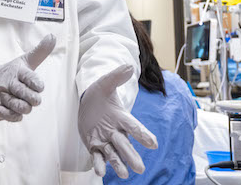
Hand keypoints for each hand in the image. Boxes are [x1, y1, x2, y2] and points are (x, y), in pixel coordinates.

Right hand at [0, 34, 55, 121]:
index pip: (28, 76)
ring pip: (15, 105)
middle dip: (32, 98)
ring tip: (26, 106)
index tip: (40, 86)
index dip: (36, 82)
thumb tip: (52, 36)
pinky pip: (5, 115)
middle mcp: (7, 83)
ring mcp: (0, 96)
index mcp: (16, 71)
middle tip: (35, 99)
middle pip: (21, 92)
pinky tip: (17, 114)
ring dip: (24, 108)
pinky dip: (13, 116)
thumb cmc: (11, 73)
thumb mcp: (24, 61)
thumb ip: (40, 52)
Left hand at [78, 64, 157, 178]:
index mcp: (121, 117)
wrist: (87, 102)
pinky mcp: (94, 145)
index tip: (153, 143)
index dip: (143, 134)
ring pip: (113, 154)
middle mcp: (115, 131)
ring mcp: (105, 140)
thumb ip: (116, 77)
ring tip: (124, 175)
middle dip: (132, 156)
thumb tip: (129, 66)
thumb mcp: (105, 83)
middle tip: (140, 168)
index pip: (133, 126)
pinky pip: (97, 156)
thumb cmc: (99, 94)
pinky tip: (99, 171)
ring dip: (118, 164)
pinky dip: (98, 164)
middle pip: (125, 145)